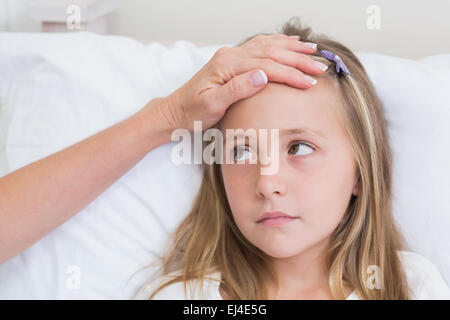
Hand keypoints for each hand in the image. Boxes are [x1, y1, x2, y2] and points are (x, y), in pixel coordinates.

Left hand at [157, 33, 327, 131]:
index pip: (267, 66)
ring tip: (312, 51)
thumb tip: (262, 76)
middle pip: (271, 53)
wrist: (175, 110)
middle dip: (298, 60)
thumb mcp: (212, 105)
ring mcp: (231, 55)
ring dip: (291, 48)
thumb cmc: (192, 111)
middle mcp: (231, 55)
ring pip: (267, 46)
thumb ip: (237, 89)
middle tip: (319, 68)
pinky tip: (288, 43)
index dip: (290, 74)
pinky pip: (258, 46)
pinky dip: (277, 43)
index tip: (309, 82)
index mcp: (227, 65)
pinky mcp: (232, 60)